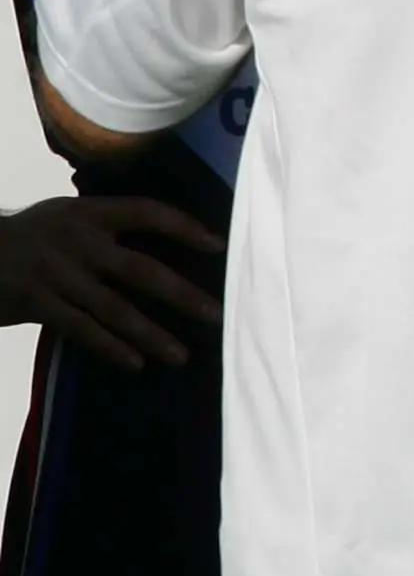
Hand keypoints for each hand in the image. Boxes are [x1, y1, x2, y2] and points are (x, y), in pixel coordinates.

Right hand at [0, 197, 220, 369]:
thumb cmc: (32, 236)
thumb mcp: (66, 215)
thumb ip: (107, 226)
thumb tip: (166, 246)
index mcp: (89, 213)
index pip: (146, 213)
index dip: (183, 227)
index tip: (219, 245)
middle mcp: (77, 242)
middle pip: (141, 270)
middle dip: (182, 295)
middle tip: (216, 316)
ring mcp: (57, 274)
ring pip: (115, 308)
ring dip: (150, 334)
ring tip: (181, 355)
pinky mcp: (38, 303)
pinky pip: (82, 329)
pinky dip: (110, 347)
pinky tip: (135, 362)